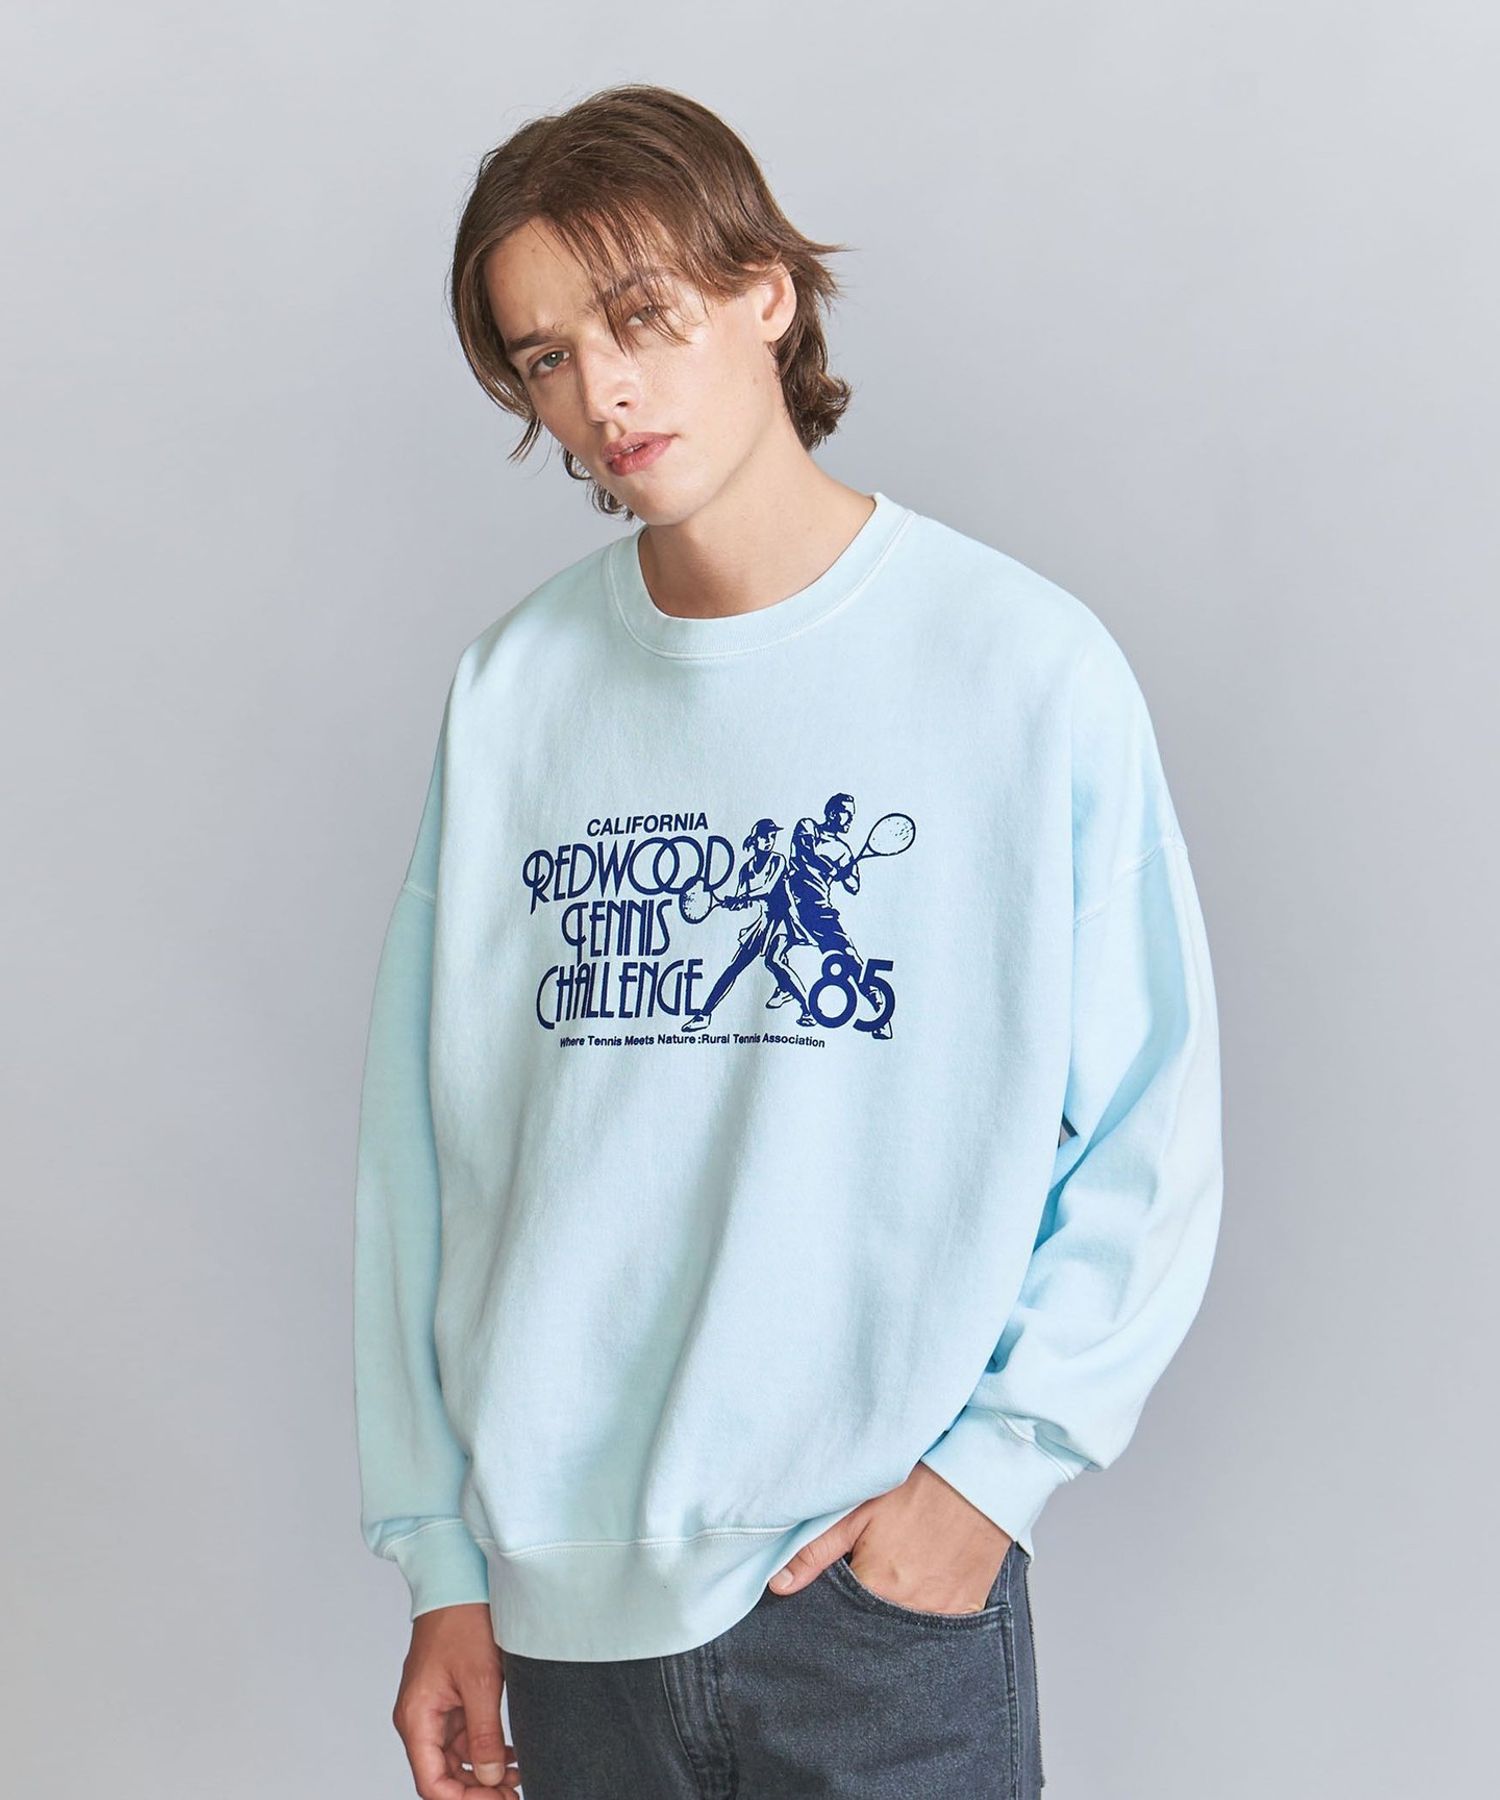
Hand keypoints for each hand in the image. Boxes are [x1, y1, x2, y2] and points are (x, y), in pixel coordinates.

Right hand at [392, 1603, 520, 1795]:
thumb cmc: (462, 1621)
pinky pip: (462, 1737)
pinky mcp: (447, 1699)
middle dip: (477, 1790)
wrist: (458, 1583)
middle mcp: (419, 1719)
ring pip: (454, 1759)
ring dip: (484, 1771)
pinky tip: (511, 1755)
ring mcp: (432, 1709)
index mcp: (417, 1718)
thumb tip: (492, 1778)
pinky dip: (484, 1749)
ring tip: (518, 1777)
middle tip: (514, 1794)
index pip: (432, 1782)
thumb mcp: (481, 1680)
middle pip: (443, 1775)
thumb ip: (485, 1734)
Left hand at [765, 1462, 1013, 1614]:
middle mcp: (911, 1611)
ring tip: (886, 1594)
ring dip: (889, 1623)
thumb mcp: (858, 1510)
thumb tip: (778, 1586)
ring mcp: (943, 1615)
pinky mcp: (967, 1609)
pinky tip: (915, 1597)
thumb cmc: (919, 1487)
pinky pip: (936, 1631)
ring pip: (903, 1636)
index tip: (826, 1606)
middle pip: (872, 1634)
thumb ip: (815, 1551)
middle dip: (858, 1625)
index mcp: (879, 1587)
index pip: (840, 1625)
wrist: (981, 1477)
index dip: (829, 1617)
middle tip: (858, 1594)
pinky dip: (921, 1621)